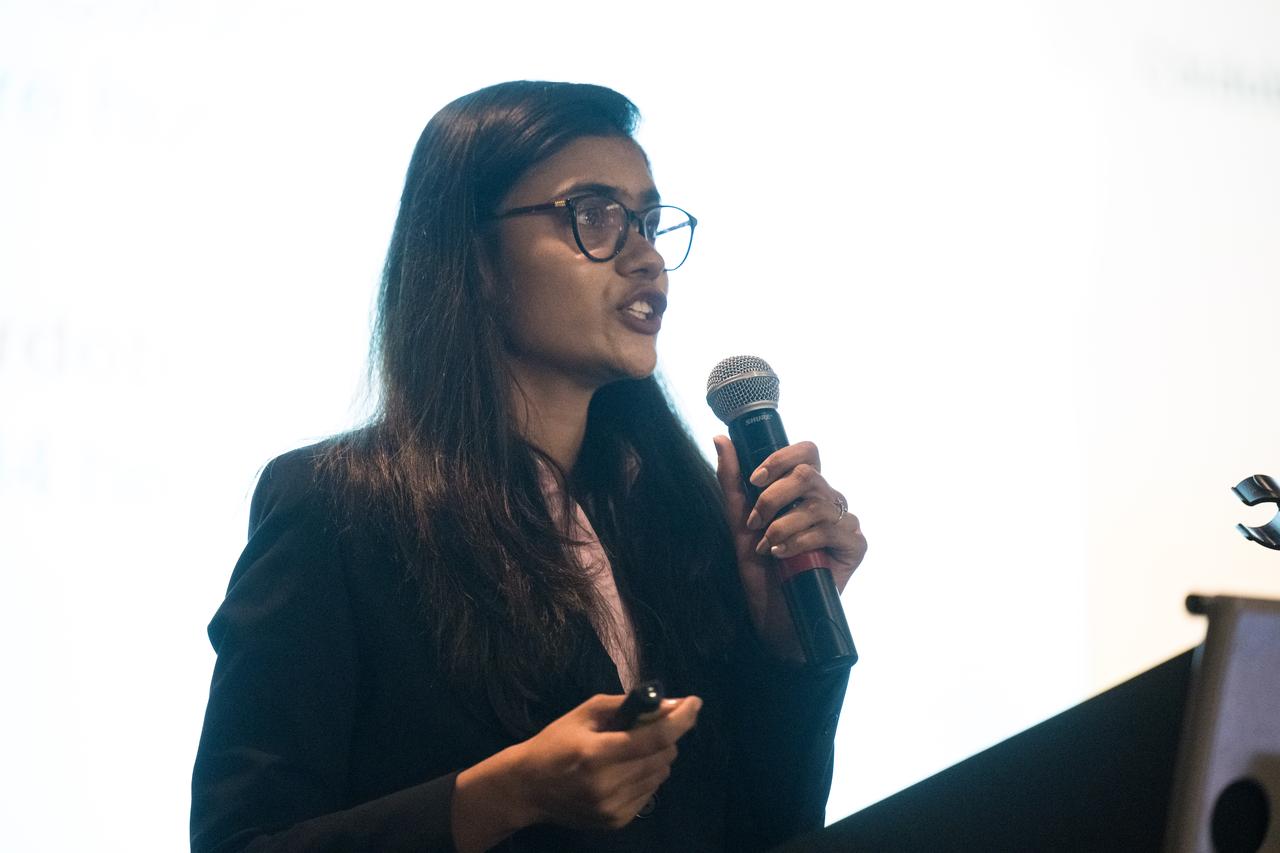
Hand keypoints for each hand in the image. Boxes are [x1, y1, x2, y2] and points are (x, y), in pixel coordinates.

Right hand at [452, 693, 700, 849]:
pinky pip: (650, 792)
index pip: (655, 737)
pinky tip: (624, 770)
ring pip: (661, 774)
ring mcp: (614, 807)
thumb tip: (669, 704)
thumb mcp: (585, 713)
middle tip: (649, 725)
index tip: (694, 703)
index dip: (681, 719)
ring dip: (657, 756)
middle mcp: (608, 784)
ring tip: (632, 749)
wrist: (528, 788)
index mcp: (598, 754)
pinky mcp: (616, 821)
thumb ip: (626, 705)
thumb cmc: (556, 743)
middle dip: (666, 735)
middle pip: (664, 756)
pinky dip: (646, 775)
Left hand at [713, 435, 866, 660]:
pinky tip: (784, 556)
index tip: (755, 480)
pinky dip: (801, 541)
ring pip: (816, 504)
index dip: (780, 459)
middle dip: (772, 498)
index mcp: (804, 490)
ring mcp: (844, 523)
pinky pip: (831, 529)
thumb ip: (733, 482)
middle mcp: (828, 501)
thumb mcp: (740, 523)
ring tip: (768, 548)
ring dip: (782, 526)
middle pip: (808, 474)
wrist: (774, 617)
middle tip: (756, 523)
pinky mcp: (855, 546)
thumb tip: (721, 440)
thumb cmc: (761, 570)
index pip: (806, 452)